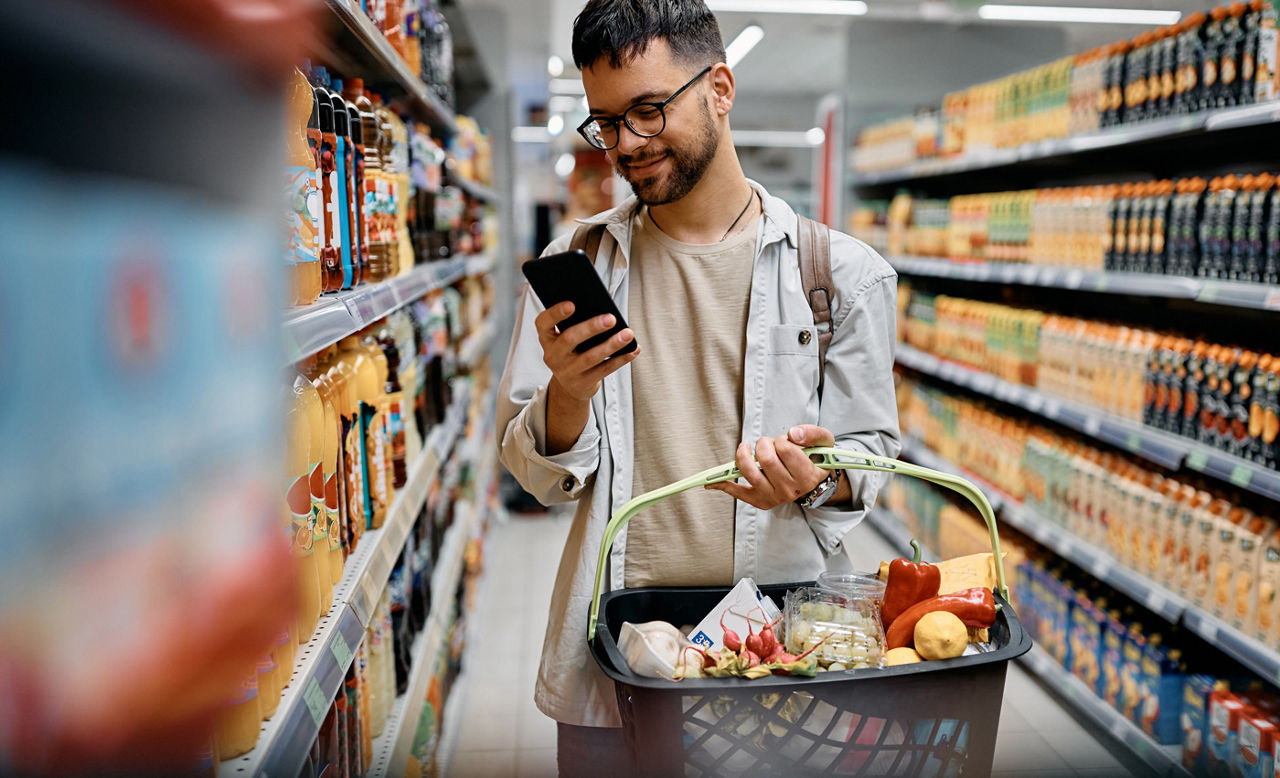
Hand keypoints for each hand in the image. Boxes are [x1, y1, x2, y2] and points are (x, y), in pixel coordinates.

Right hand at [535, 301, 638, 402]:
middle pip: (570, 339)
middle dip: (591, 327)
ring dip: (611, 344)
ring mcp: (566, 371)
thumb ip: (576, 323)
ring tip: (628, 334)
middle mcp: (552, 355)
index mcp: (547, 338)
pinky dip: (621, 359)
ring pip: (590, 357)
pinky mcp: (583, 383)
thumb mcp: (565, 337)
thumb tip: (603, 310)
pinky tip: (633, 349)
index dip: (555, 313)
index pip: (543, 323)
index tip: (572, 304)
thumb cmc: (572, 351)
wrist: (569, 386)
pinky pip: (604, 370)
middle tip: (611, 318)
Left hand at [705, 425, 835, 510]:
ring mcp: (774, 497)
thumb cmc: (816, 458)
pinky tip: (711, 483)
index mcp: (807, 476)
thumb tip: (792, 434)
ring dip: (744, 455)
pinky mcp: (760, 501)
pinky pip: (739, 493)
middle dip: (764, 444)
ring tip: (747, 449)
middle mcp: (791, 490)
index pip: (786, 450)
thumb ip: (812, 434)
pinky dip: (724, 486)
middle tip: (769, 444)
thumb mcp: (824, 441)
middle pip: (766, 459)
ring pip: (750, 472)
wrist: (815, 480)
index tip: (785, 442)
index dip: (782, 440)